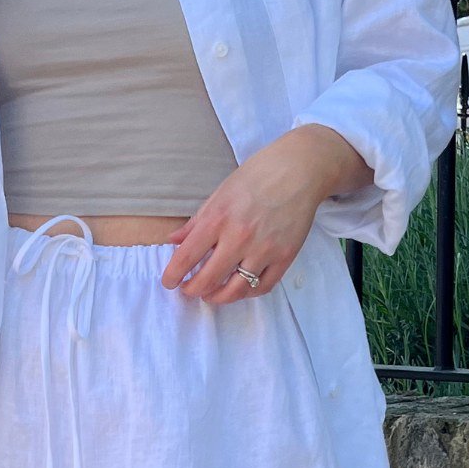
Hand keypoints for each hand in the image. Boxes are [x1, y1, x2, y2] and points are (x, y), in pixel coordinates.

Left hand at [160, 126, 372, 306]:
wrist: (300, 169)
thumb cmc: (257, 176)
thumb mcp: (220, 193)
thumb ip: (197, 221)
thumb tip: (174, 241)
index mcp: (218, 218)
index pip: (187, 256)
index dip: (173, 274)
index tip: (168, 282)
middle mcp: (239, 237)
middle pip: (209, 279)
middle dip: (192, 290)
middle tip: (188, 290)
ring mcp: (264, 249)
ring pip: (236, 290)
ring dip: (218, 298)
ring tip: (211, 295)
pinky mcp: (285, 256)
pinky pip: (263, 286)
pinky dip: (248, 293)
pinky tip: (239, 289)